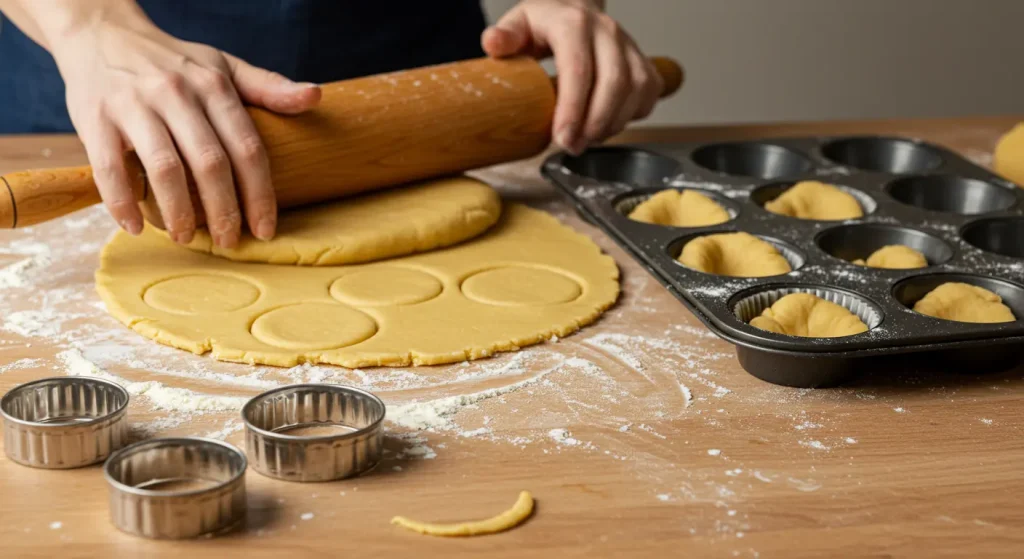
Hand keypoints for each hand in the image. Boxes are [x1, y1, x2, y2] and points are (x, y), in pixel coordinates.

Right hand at [51, 9, 320, 246]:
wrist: (101, 32)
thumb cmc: (173, 61)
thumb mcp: (223, 65)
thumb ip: (268, 87)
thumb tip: (315, 96)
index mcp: (213, 86)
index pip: (247, 148)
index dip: (260, 194)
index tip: (266, 229)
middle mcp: (176, 93)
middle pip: (210, 163)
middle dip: (224, 210)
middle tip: (229, 242)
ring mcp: (134, 105)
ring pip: (165, 168)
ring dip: (178, 212)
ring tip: (186, 238)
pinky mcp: (95, 118)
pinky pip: (110, 169)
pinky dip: (123, 203)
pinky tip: (136, 227)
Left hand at [482, 0, 661, 154]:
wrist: (572, 8)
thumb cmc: (544, 24)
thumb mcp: (518, 25)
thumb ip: (505, 36)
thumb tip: (492, 44)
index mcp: (573, 23)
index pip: (578, 69)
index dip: (572, 109)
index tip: (561, 138)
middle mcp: (606, 31)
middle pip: (614, 83)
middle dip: (595, 124)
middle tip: (573, 146)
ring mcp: (629, 45)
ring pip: (636, 90)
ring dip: (614, 123)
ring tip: (587, 140)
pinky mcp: (642, 60)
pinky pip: (649, 93)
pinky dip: (632, 116)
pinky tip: (608, 125)